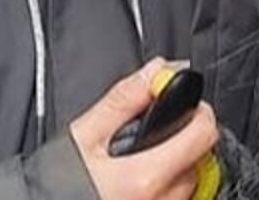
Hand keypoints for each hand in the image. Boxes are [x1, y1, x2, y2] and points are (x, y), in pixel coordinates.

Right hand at [70, 59, 219, 199]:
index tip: (184, 103)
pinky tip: (135, 185)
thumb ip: (124, 100)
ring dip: (173, 167)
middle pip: (197, 159)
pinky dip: (163, 189)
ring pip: (187, 183)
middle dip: (181, 140)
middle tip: (149, 135)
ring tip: (136, 163)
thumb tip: (157, 71)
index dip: (197, 111)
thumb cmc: (55, 187)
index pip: (203, 134)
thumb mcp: (83, 136)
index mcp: (145, 177)